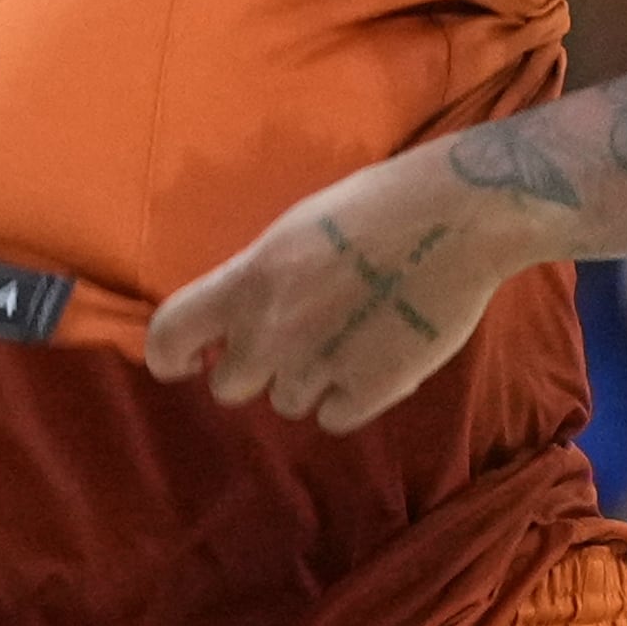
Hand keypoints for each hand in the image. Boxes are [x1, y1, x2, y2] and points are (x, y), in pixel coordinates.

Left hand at [145, 150, 537, 434]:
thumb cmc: (375, 207)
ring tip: (349, 336)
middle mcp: (271, 332)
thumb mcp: (294, 233)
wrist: (457, 217)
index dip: (171, 355)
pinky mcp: (370, 392)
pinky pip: (334, 418)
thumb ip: (258, 281)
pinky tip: (373, 357)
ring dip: (308, 380)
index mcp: (248, 281)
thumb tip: (238, 320)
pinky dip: (348, 397)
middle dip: (256, 367)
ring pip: (288, 403)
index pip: (169, 336)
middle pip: (230, 386)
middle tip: (295, 337)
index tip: (186, 360)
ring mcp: (320, 366)